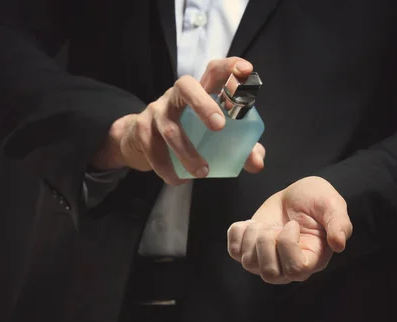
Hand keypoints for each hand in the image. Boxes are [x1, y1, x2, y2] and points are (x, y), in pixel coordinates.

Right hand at [92, 57, 265, 184]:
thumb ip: (240, 147)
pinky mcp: (140, 128)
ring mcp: (156, 109)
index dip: (230, 67)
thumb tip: (258, 163)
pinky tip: (179, 180)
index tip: (245, 70)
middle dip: (202, 104)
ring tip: (202, 172)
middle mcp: (176, 95)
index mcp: (200, 91)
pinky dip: (167, 168)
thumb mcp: (214, 138)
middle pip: (186, 86)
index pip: (214, 70)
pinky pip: (153, 149)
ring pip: (170, 127)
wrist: (138, 140)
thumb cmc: (187, 134)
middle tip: (219, 127)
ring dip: (187, 152)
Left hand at [227, 176, 352, 283]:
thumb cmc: (316, 201)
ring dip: (252, 237)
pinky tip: (250, 223)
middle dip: (267, 243)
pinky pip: (233, 251)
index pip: (294, 270)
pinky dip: (237, 234)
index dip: (287, 245)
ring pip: (249, 264)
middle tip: (276, 226)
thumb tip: (339, 245)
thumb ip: (340, 224)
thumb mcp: (333, 206)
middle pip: (268, 273)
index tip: (292, 225)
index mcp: (311, 260)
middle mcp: (287, 267)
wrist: (296, 194)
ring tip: (264, 224)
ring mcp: (266, 260)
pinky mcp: (249, 249)